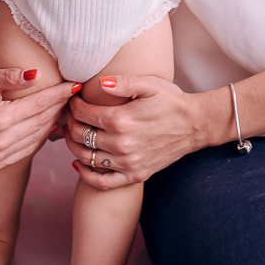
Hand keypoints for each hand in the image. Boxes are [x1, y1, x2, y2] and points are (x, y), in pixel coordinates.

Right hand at [0, 65, 79, 168]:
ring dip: (53, 122)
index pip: (38, 104)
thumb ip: (10, 76)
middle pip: (41, 121)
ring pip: (37, 137)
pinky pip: (27, 149)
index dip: (59, 94)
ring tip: (65, 107)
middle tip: (73, 94)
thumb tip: (37, 74)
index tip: (75, 85)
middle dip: (59, 106)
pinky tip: (49, 124)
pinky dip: (40, 137)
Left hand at [63, 74, 210, 188]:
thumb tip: (99, 83)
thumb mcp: (149, 84)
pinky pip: (103, 181)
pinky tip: (79, 164)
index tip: (73, 99)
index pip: (84, 114)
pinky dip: (86, 175)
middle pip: (80, 136)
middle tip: (70, 115)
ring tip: (72, 134)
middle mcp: (122, 144)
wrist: (195, 125)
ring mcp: (128, 162)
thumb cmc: (171, 101)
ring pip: (86, 158)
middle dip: (70, 123)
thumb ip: (123, 82)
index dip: (73, 105)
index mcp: (122, 119)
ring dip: (72, 146)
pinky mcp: (135, 174)